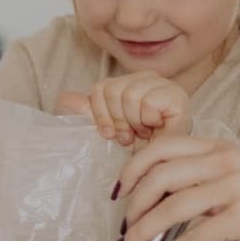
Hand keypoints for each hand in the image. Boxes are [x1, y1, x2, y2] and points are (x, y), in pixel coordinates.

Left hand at [57, 72, 191, 149]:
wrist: (164, 163)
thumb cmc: (141, 146)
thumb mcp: (109, 127)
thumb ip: (89, 110)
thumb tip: (62, 98)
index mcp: (130, 81)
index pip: (101, 87)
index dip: (102, 115)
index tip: (114, 133)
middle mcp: (148, 77)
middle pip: (113, 90)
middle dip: (119, 120)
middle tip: (131, 134)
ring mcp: (164, 84)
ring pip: (129, 95)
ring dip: (135, 123)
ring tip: (145, 132)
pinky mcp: (177, 95)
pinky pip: (148, 102)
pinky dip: (149, 120)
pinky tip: (157, 127)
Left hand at [117, 135, 239, 240]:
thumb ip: (207, 182)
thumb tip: (165, 202)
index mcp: (222, 148)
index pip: (161, 148)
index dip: (131, 170)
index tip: (119, 194)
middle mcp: (226, 161)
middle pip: (158, 175)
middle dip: (132, 205)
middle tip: (122, 229)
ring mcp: (236, 187)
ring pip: (170, 206)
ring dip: (142, 231)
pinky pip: (194, 236)